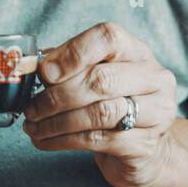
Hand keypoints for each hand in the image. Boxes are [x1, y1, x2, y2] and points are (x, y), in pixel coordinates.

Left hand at [21, 21, 177, 186]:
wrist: (145, 148)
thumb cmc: (114, 104)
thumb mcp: (96, 77)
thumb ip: (69, 65)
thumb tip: (32, 65)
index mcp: (137, 52)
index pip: (108, 38)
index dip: (73, 52)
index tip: (44, 72)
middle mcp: (154, 78)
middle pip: (102, 79)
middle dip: (58, 95)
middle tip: (31, 107)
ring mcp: (156, 113)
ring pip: (99, 113)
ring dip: (57, 121)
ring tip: (34, 126)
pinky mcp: (145, 145)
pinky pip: (99, 140)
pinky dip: (64, 140)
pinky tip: (46, 141)